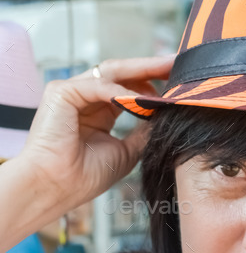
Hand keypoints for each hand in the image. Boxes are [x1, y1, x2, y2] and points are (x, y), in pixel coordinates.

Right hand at [16, 55, 173, 213]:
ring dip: (141, 69)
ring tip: (167, 68)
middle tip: (177, 63)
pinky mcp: (60, 92)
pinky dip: (121, 90)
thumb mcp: (126, 152)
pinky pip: (98, 85)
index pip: (129, 88)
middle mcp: (85, 99)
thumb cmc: (83, 177)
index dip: (153, 84)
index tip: (181, 82)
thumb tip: (166, 116)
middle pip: (123, 74)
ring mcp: (71, 93)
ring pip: (112, 71)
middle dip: (151, 68)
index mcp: (98, 112)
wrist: (56, 189)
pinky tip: (141, 98)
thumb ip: (144, 132)